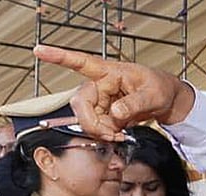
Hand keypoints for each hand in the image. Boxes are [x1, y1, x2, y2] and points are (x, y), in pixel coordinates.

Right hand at [32, 45, 194, 140]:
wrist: (166, 101)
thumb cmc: (160, 89)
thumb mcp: (153, 96)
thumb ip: (135, 104)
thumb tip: (115, 114)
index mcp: (110, 72)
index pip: (82, 62)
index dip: (59, 57)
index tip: (39, 50)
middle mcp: (100, 85)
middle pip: (80, 103)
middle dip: (92, 123)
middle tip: (113, 134)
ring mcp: (100, 99)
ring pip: (86, 118)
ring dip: (101, 131)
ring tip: (121, 135)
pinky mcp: (103, 112)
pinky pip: (95, 126)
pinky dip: (106, 134)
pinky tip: (120, 135)